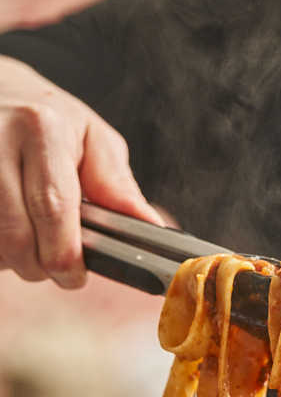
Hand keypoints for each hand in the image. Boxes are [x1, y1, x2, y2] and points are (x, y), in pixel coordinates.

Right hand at [0, 55, 162, 288]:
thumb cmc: (49, 120)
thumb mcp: (93, 140)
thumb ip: (118, 186)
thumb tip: (150, 226)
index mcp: (44, 130)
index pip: (53, 209)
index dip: (65, 255)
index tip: (74, 276)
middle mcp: (0, 140)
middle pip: (17, 234)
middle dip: (40, 266)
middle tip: (57, 268)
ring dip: (13, 259)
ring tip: (31, 246)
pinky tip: (7, 235)